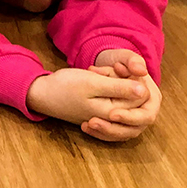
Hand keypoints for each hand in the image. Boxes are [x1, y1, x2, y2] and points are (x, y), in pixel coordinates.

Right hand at [26, 68, 147, 126]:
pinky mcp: (100, 114)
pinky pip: (113, 99)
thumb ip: (120, 88)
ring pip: (123, 96)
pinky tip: (97, 77)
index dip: (131, 77)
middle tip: (99, 72)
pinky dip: (107, 85)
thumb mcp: (93, 83)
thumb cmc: (65, 87)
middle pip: (132, 96)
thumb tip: (145, 92)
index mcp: (115, 113)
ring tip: (95, 74)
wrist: (42, 94)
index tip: (115, 68)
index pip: (141, 96)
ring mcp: (107, 118)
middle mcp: (114, 119)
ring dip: (112, 81)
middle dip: (120, 79)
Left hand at [81, 50, 161, 141]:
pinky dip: (99, 132)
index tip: (111, 114)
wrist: (106, 65)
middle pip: (134, 129)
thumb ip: (132, 62)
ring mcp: (133, 119)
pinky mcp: (120, 123)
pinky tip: (84, 126)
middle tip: (93, 121)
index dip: (130, 116)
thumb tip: (141, 71)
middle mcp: (145, 111)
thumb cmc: (118, 60)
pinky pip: (112, 134)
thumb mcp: (124, 57)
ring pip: (122, 134)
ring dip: (104, 131)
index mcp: (152, 98)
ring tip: (87, 124)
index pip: (147, 115)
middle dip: (113, 128)